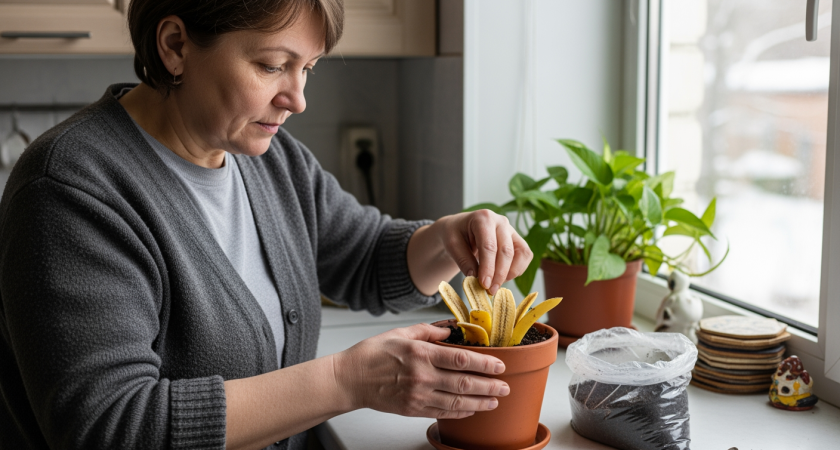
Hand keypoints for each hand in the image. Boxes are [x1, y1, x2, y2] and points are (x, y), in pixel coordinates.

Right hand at [334, 323, 509, 418]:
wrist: (350, 378)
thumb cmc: (373, 354)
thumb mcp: (401, 333)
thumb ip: (429, 331)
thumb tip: (451, 330)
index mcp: (421, 353)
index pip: (461, 359)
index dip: (485, 364)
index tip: (500, 365)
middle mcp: (422, 376)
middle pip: (464, 383)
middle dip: (489, 386)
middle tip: (505, 386)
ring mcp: (418, 396)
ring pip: (457, 403)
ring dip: (480, 402)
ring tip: (495, 400)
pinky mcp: (412, 410)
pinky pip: (443, 413)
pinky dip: (460, 413)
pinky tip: (472, 409)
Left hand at [436, 210, 531, 294]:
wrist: (461, 227)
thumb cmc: (455, 234)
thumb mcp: (452, 244)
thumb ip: (463, 260)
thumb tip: (475, 278)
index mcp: (483, 218)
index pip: (489, 246)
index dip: (488, 267)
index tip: (484, 284)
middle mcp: (501, 221)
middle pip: (506, 251)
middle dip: (499, 274)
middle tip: (490, 290)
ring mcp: (511, 230)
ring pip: (521, 253)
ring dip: (510, 273)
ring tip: (495, 284)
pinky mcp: (517, 239)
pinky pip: (525, 255)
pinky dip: (517, 269)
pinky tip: (502, 277)